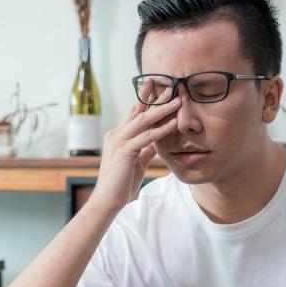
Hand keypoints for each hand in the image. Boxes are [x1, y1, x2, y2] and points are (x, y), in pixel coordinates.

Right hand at [89, 79, 180, 212]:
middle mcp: (116, 135)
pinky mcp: (124, 151)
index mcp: (118, 136)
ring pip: (143, 120)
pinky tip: (173, 123)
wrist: (107, 201)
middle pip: (139, 111)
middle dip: (155, 97)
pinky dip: (161, 130)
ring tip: (178, 101)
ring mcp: (119, 142)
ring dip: (162, 110)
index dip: (145, 98)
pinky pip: (146, 137)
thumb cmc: (121, 185)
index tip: (157, 85)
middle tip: (171, 85)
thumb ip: (145, 151)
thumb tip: (156, 144)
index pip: (134, 113)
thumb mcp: (137, 164)